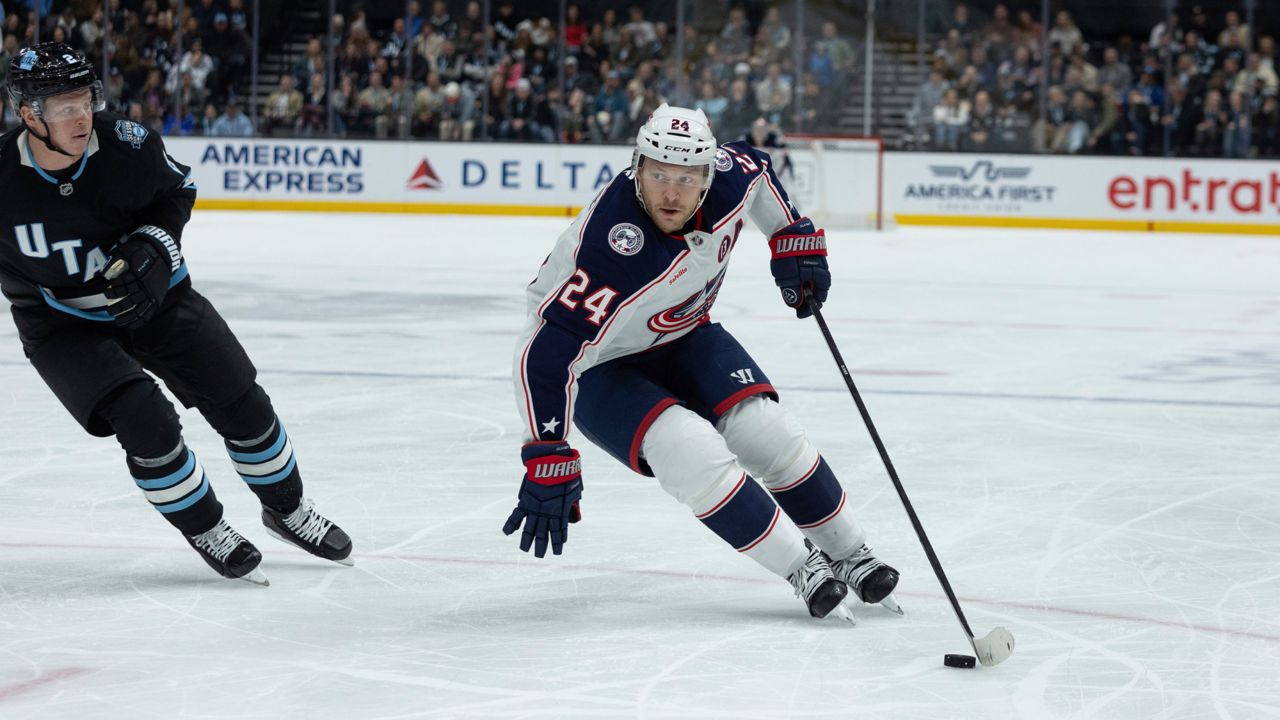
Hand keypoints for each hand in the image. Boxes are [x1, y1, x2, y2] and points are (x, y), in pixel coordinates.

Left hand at [103, 226, 180, 328]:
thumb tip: (104, 274)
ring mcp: (152, 292)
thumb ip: (115, 261)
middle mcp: (145, 285)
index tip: (107, 293)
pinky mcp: (157, 297)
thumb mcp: (126, 251)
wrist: (163, 252)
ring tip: (118, 321)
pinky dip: (141, 320)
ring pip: (139, 309)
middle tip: (109, 310)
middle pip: (130, 300)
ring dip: (128, 316)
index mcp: (138, 274)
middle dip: (119, 307)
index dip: (114, 291)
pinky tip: (132, 325)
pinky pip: (149, 311)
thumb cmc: (141, 251)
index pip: (124, 286)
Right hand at [502, 442, 582, 556]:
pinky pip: (516, 516)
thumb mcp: (574, 491)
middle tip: (539, 556)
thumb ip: (573, 504)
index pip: (559, 532)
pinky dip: (511, 524)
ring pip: (529, 530)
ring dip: (527, 541)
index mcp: (559, 512)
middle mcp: (546, 514)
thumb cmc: (566, 475)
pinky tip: (507, 533)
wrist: (551, 463)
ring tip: (525, 550)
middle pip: (542, 535)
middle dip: (541, 546)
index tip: (557, 552)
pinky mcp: (525, 502)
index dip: (557, 543)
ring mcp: (534, 509)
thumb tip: (573, 516)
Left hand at [768, 217, 829, 318]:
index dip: (811, 307)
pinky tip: (792, 272)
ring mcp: (817, 257)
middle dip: (808, 296)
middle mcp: (822, 266)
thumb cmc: (787, 254)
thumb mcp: (787, 278)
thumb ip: (793, 293)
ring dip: (805, 284)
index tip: (801, 313)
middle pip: (818, 287)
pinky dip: (802, 273)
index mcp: (820, 274)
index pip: (820, 296)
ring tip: (791, 286)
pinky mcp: (811, 250)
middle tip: (796, 302)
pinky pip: (809, 266)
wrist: (785, 227)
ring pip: (813, 277)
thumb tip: (797, 304)